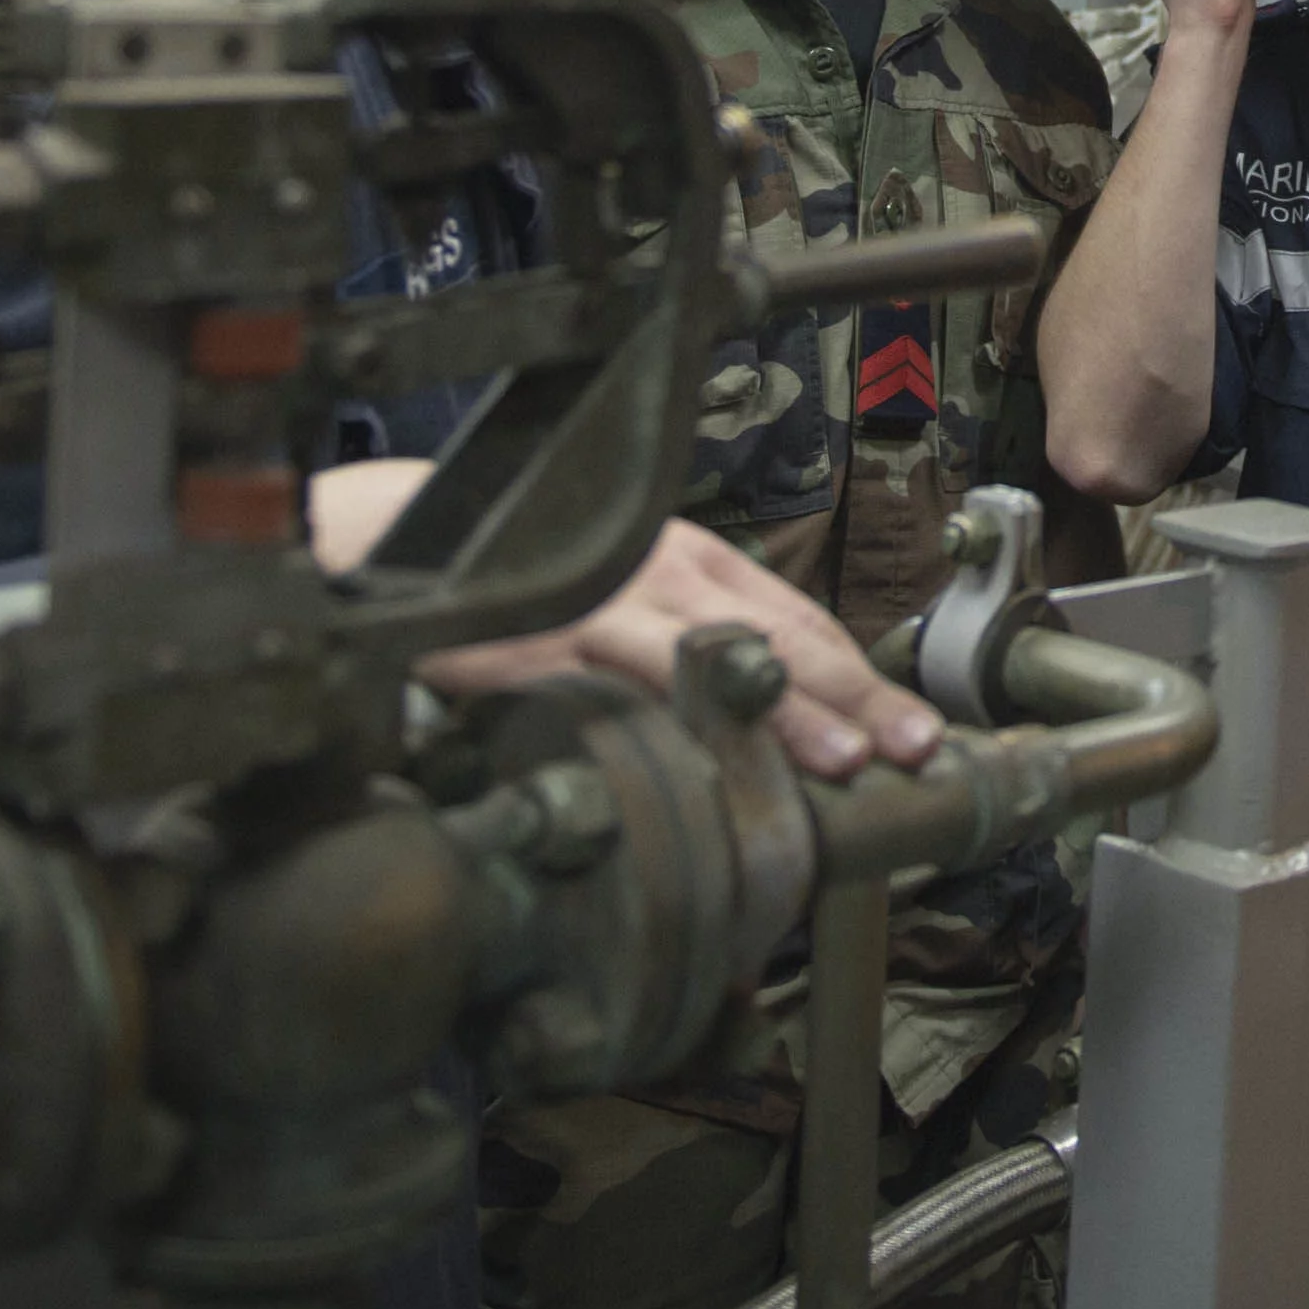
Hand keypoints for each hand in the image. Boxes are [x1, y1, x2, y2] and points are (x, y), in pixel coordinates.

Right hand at [309, 470, 942, 779]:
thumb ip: (682, 652)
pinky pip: (623, 681)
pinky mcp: (549, 638)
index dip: (860, 678)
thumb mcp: (618, 602)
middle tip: (916, 747)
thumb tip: (754, 719)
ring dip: (785, 711)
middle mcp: (663, 573)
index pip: (800, 621)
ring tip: (841, 759)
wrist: (393, 547)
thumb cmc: (515, 584)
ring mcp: (609, 603)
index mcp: (690, 562)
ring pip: (719, 658)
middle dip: (856, 696)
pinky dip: (674, 720)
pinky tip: (710, 761)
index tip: (914, 730)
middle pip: (781, 636)